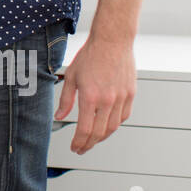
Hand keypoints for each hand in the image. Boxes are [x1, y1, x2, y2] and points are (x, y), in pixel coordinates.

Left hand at [53, 34, 134, 152]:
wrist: (112, 41)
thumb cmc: (91, 55)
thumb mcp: (71, 76)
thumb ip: (66, 100)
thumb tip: (59, 116)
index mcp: (90, 97)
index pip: (85, 129)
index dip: (79, 142)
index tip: (75, 147)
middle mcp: (108, 100)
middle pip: (100, 133)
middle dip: (89, 144)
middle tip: (82, 148)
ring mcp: (121, 98)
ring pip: (113, 127)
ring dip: (102, 137)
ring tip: (93, 139)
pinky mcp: (130, 94)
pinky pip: (124, 116)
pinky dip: (115, 125)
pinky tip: (107, 125)